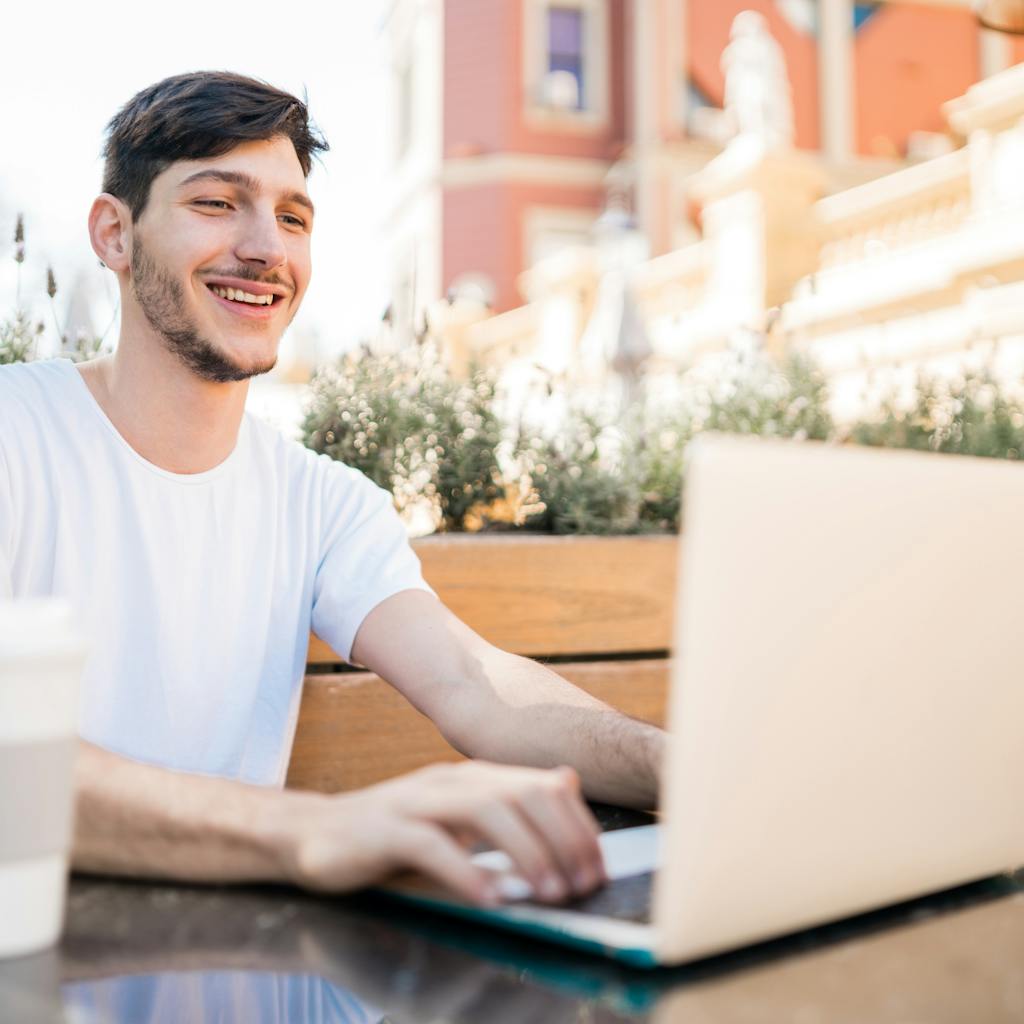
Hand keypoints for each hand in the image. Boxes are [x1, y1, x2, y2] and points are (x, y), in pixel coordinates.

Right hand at [282, 761, 605, 905]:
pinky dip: (466, 870)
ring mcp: (416, 800)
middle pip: (522, 793)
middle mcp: (449, 779)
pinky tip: (490, 897)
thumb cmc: (394, 835)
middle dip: (563, 838)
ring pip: (484, 810)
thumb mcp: (458, 817)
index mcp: (473, 776)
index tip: (598, 868)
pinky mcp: (384, 830)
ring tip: (549, 892)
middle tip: (582, 885)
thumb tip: (567, 783)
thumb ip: (510, 803)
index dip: (578, 826)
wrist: (314, 833)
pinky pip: (431, 845)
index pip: (542, 786)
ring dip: (526, 852)